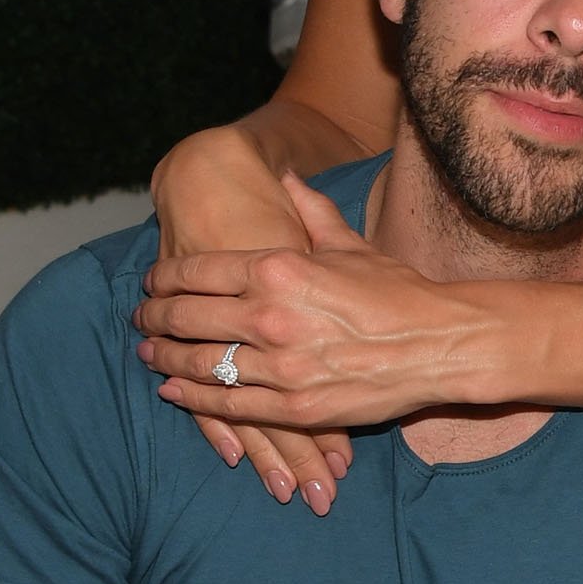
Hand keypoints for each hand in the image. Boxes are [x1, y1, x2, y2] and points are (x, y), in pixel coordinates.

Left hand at [136, 177, 496, 444]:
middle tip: (140, 320)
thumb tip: (285, 177)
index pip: (196, 270)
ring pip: (199, 363)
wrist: (442, 343)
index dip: (163, 277)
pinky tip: (173, 394)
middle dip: (154, 318)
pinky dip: (193, 401)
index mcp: (278, 268)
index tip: (149, 282)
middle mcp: (269, 316)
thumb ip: (309, 212)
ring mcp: (279, 366)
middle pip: (187, 317)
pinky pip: (228, 405)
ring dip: (165, 360)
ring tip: (148, 356)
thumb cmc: (399, 291)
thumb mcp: (350, 243)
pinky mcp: (294, 406)